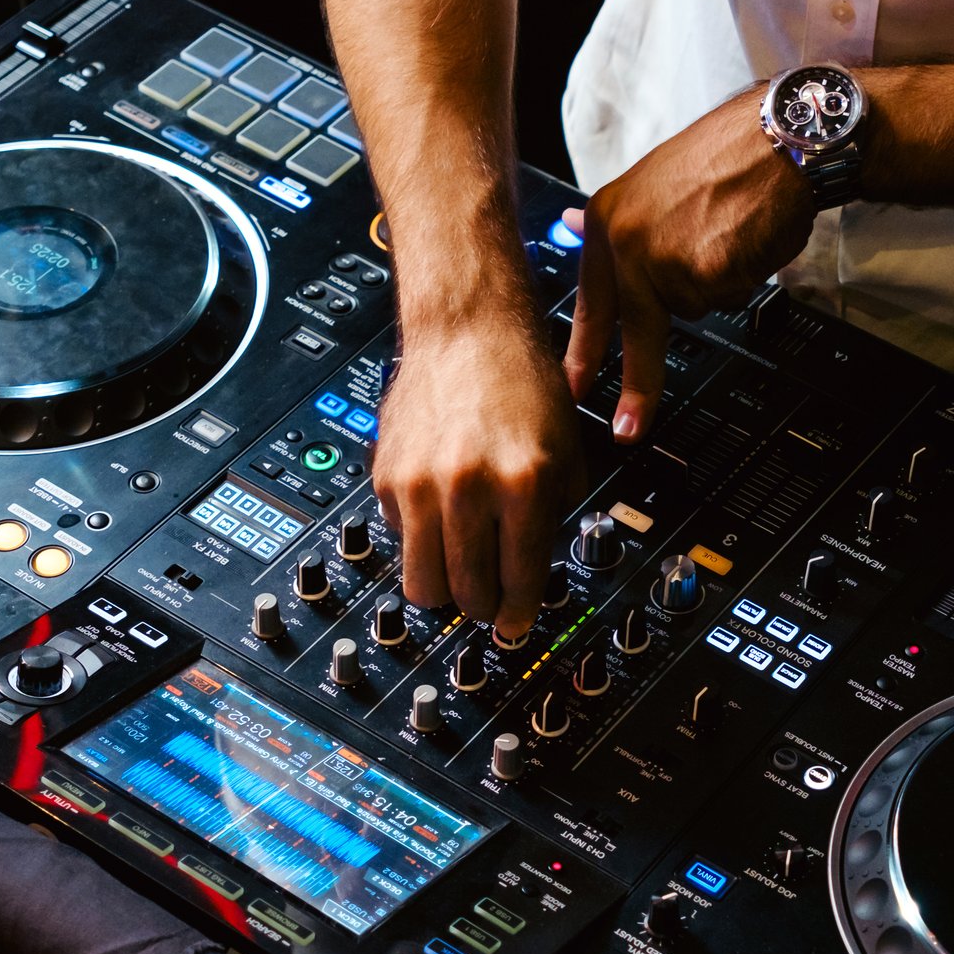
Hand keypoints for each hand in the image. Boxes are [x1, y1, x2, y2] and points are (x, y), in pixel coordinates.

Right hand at [373, 316, 582, 636]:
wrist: (467, 329)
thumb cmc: (521, 380)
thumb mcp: (566, 451)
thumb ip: (555, 515)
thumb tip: (534, 571)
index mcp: (525, 483)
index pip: (519, 582)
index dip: (519, 614)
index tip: (516, 624)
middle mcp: (470, 487)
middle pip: (469, 594)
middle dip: (484, 607)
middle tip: (490, 598)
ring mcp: (421, 484)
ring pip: (423, 584)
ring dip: (445, 588)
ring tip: (459, 571)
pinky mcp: (386, 478)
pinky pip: (401, 541)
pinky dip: (420, 542)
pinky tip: (439, 515)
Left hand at [564, 88, 816, 440]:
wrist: (781, 137)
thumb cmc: (728, 156)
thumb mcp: (652, 183)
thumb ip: (619, 223)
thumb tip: (571, 227)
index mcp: (607, 218)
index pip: (590, 300)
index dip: (582, 351)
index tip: (571, 388)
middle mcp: (626, 239)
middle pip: (633, 329)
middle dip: (636, 386)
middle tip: (627, 430)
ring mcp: (663, 257)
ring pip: (693, 308)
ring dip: (716, 284)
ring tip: (728, 235)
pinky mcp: (704, 270)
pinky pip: (726, 299)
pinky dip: (742, 278)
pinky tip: (745, 238)